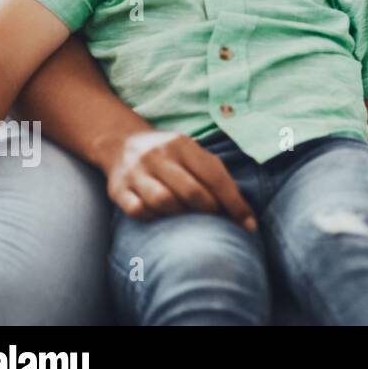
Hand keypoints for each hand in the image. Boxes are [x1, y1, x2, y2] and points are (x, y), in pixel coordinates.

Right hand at [103, 130, 256, 230]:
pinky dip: (154, 218)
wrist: (121, 143)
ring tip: (188, 219)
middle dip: (210, 211)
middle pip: (191, 191)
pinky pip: (138, 211)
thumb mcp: (192, 153)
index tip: (249, 225)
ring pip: (163, 201)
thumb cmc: (169, 155)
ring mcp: (136, 172)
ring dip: (181, 215)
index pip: (215, 176)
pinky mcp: (118, 189)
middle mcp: (158, 155)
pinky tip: (162, 218)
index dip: (235, 203)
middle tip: (216, 219)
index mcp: (183, 145)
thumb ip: (215, 174)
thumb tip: (244, 212)